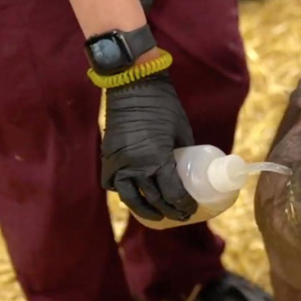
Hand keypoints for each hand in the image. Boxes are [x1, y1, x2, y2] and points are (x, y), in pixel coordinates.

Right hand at [101, 70, 197, 220]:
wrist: (132, 84)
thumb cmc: (163, 104)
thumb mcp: (181, 130)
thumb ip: (183, 152)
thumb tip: (193, 169)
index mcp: (157, 159)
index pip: (173, 194)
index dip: (183, 205)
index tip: (191, 209)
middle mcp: (136, 166)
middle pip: (154, 200)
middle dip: (169, 211)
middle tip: (180, 216)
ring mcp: (119, 163)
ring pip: (131, 198)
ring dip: (144, 210)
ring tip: (156, 216)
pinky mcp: (108, 158)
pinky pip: (113, 184)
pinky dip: (123, 192)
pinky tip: (134, 196)